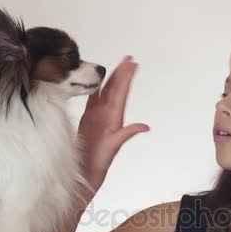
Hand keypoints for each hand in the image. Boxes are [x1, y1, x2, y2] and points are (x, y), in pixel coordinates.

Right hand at [77, 55, 149, 190]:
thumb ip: (127, 133)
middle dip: (121, 73)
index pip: (121, 93)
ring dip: (109, 79)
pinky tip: (94, 81)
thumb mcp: (114, 146)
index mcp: (114, 118)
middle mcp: (107, 115)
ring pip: (103, 93)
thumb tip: (144, 126)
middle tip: (128, 58)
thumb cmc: (100, 162)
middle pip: (114, 89)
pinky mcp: (87, 120)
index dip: (126, 78)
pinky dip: (93, 90)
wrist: (86, 172)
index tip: (132, 64)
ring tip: (115, 65)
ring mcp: (97, 116)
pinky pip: (91, 101)